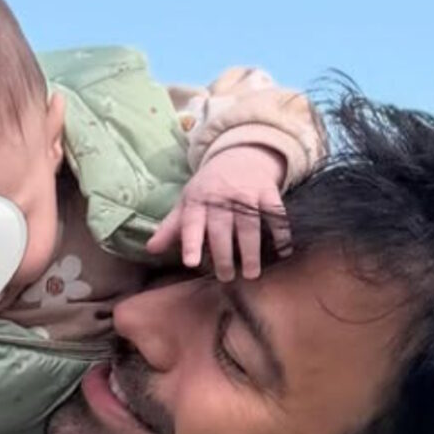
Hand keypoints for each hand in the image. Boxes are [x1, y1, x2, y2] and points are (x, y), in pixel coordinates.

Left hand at [146, 145, 290, 280]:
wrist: (239, 156)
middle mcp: (221, 197)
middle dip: (223, 255)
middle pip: (221, 230)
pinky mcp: (267, 192)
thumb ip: (171, 227)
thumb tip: (151, 249)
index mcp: (197, 200)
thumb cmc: (208, 188)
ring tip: (251, 274)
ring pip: (249, 226)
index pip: (191, 223)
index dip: (191, 243)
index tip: (191, 262)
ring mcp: (246, 193)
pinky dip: (281, 233)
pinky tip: (283, 252)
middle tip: (225, 277)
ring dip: (250, 251)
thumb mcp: (187, 202)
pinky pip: (275, 214)